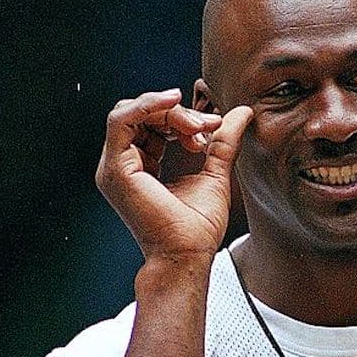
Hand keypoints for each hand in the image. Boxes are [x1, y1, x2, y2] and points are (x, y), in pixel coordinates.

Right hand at [95, 89, 253, 257]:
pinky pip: (120, 120)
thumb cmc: (198, 228)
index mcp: (141, 166)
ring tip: (197, 126)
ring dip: (168, 111)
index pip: (152, 123)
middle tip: (207, 125)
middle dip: (177, 112)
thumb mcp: (215, 171)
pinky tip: (173, 102)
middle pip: (141, 115)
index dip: (182, 117)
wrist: (188, 254)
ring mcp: (115, 167)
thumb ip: (223, 140)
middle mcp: (124, 165)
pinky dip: (146, 105)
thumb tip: (242, 112)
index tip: (213, 126)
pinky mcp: (116, 169)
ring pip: (131, 113)